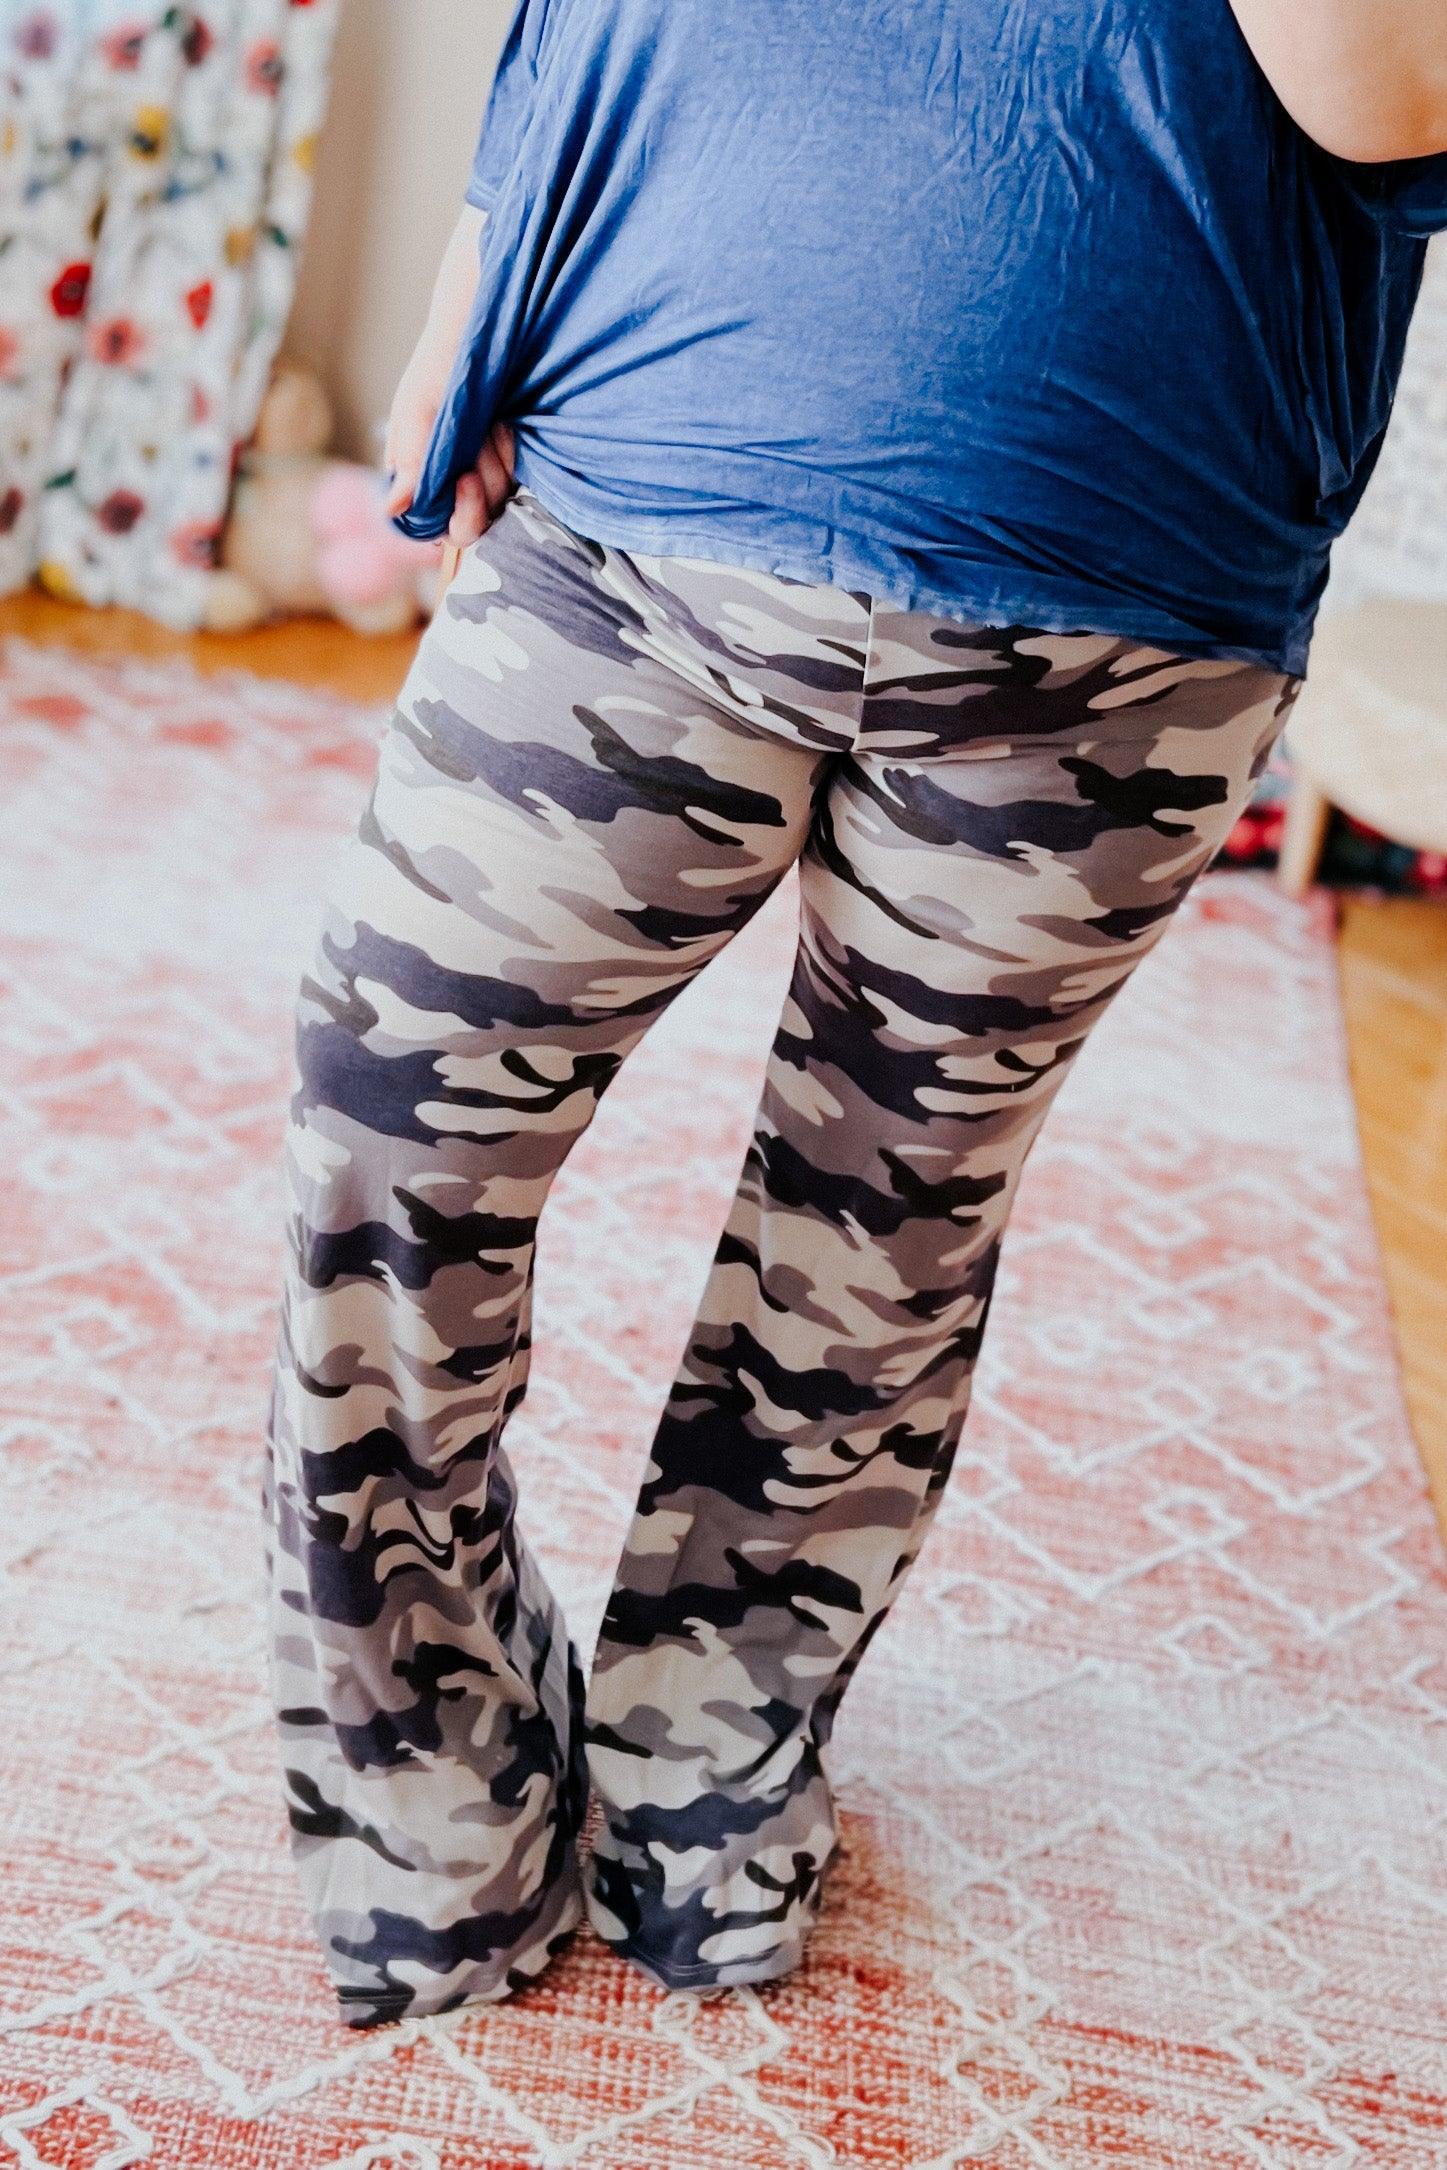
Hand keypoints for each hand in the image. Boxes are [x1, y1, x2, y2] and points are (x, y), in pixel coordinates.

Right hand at [383, 344, 515, 547]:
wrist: (481, 335)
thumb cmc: (440, 367)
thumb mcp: (417, 411)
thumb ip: (409, 463)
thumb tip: (390, 509)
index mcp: (417, 479)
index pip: (437, 527)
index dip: (458, 514)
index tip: (467, 479)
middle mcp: (447, 484)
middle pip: (472, 525)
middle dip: (482, 489)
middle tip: (482, 442)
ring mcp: (480, 474)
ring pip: (498, 503)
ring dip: (496, 461)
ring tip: (488, 421)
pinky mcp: (505, 462)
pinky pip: (517, 480)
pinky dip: (510, 453)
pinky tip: (502, 425)